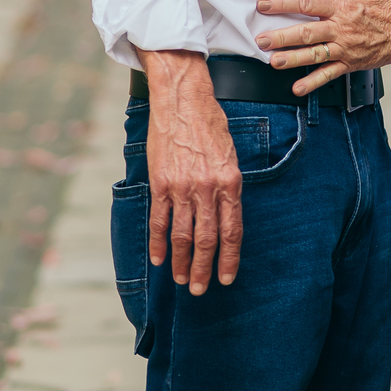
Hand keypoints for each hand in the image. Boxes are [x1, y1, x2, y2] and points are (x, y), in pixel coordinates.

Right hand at [138, 50, 241, 295]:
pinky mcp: (160, 184)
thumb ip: (228, 186)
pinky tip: (160, 259)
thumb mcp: (230, 154)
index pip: (232, 230)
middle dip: (205, 269)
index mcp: (230, 181)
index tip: (226, 278)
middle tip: (201, 290)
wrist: (182, 100)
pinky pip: (159, 221)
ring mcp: (182, 187)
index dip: (229, 258)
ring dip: (183, 262)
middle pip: (207, 240)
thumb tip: (226, 216)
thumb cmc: (210, 124)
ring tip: (183, 280)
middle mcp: (208, 188)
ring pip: (182, 236)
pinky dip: (158, 243)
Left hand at [255, 0, 390, 92]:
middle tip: (262, 40)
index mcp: (343, 6)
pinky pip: (329, 74)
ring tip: (274, 61)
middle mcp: (341, 28)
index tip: (265, 4)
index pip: (307, 3)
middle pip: (306, 32)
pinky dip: (313, 82)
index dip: (283, 3)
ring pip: (314, 54)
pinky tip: (297, 87)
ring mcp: (345, 48)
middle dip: (281, 36)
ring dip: (292, 59)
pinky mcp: (351, 63)